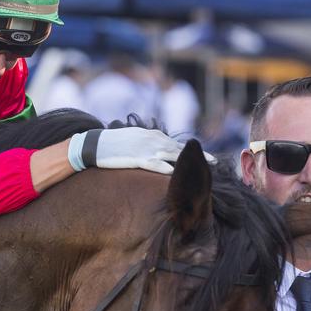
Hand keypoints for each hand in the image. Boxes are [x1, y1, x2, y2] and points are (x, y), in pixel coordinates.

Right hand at [67, 128, 213, 174]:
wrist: (95, 144)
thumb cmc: (113, 144)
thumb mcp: (135, 139)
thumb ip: (150, 145)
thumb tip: (160, 155)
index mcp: (154, 136)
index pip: (179, 145)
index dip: (195, 152)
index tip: (209, 159)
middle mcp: (154, 140)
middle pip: (182, 150)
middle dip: (200, 157)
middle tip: (215, 164)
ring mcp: (147, 149)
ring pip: (174, 156)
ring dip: (190, 163)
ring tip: (205, 171)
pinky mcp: (137, 159)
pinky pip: (157, 164)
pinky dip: (169, 168)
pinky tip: (179, 175)